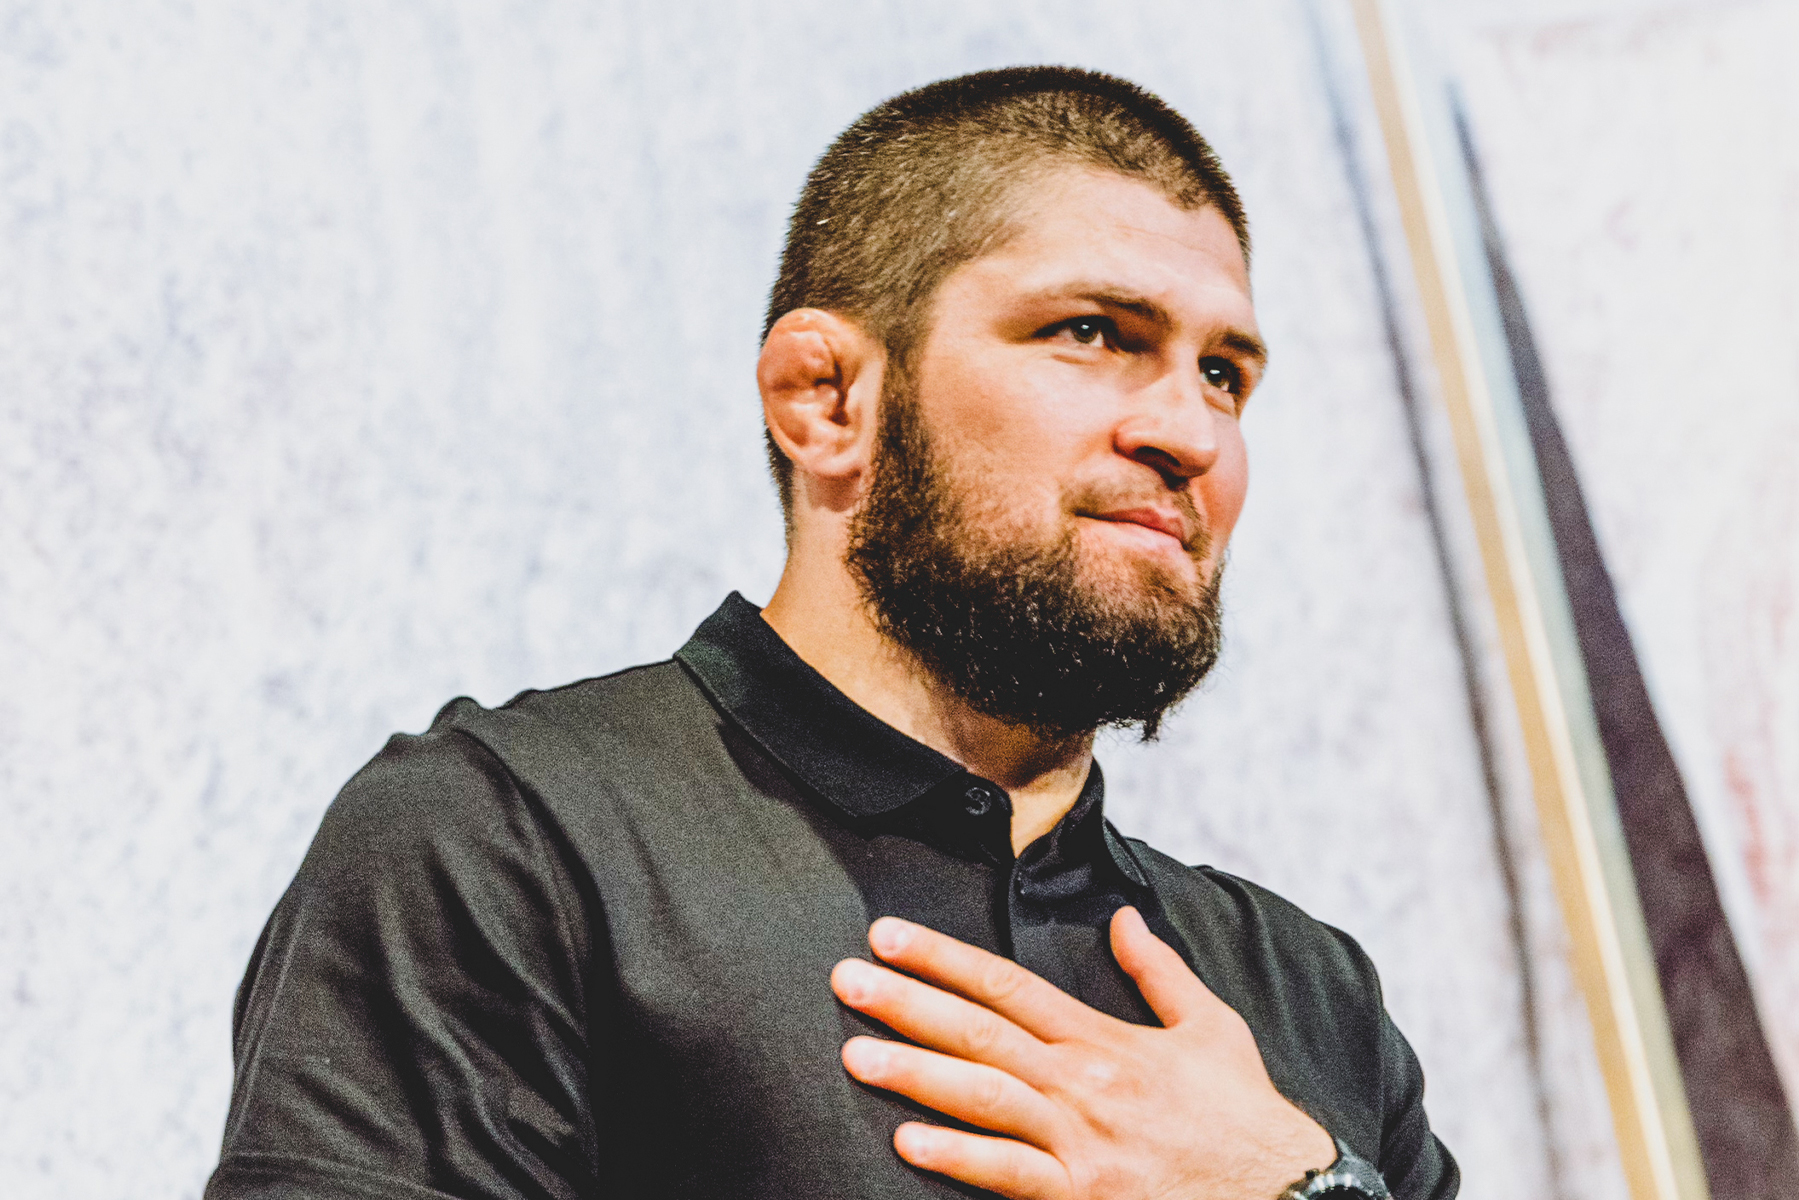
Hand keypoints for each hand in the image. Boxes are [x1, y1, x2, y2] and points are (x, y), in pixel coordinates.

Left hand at [829, 907, 1334, 1199]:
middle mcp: (1084, 1085)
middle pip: (980, 1033)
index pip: (1008, 986)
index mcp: (1105, 1041)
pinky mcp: (1083, 1198)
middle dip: (907, 1004)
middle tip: (846, 979)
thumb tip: (1123, 918)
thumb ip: (1158, 972)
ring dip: (915, 1074)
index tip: (888, 935)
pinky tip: (909, 1141)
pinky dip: (959, 1158)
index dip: (943, 958)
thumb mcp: (1211, 1028)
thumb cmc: (1244, 1116)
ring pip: (984, 1099)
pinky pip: (1010, 1175)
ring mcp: (1081, 1145)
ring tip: (854, 1055)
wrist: (1289, 1195)